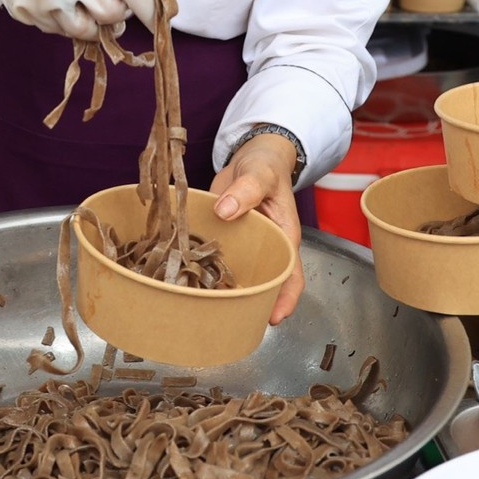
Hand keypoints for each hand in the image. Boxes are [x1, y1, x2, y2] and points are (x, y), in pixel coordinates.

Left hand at [211, 135, 303, 324]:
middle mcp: (264, 248)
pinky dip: (204, 271)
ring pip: (236, 277)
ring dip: (223, 292)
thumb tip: (226, 209)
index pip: (290, 276)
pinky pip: (216, 260)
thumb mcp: (261, 174)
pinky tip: (187, 281)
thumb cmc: (265, 166)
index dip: (285, 300)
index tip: (274, 318)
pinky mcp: (225, 240)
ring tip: (204, 310)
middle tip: (229, 321)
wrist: (252, 157)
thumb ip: (247, 190)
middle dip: (250, 305)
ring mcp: (244, 247)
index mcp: (283, 238)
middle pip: (262, 284)